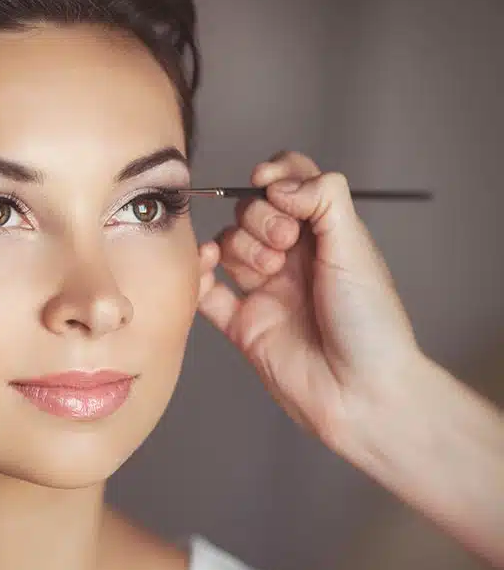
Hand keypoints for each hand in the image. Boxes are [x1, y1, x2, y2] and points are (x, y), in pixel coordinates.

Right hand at [196, 151, 422, 446]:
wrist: (361, 393)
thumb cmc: (371, 327)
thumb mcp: (356, 249)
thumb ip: (322, 199)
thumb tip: (277, 181)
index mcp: (324, 237)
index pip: (291, 185)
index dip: (275, 175)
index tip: (269, 182)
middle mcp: (293, 259)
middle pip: (252, 211)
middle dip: (260, 217)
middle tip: (283, 243)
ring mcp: (265, 290)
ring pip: (228, 245)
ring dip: (239, 247)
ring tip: (266, 271)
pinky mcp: (241, 324)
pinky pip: (205, 292)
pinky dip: (198, 275)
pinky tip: (206, 267)